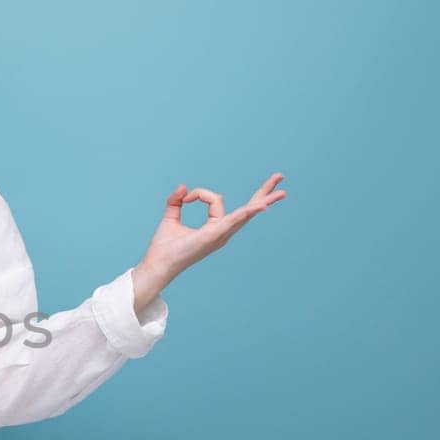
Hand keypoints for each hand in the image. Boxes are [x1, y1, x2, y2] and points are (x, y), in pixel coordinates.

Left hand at [137, 172, 286, 292]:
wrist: (158, 263)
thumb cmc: (164, 246)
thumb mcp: (171, 217)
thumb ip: (176, 201)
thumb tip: (183, 187)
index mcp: (215, 228)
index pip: (215, 199)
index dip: (199, 193)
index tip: (185, 197)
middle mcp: (222, 232)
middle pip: (248, 209)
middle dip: (264, 192)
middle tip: (279, 176)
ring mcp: (221, 234)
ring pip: (246, 213)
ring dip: (264, 199)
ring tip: (281, 190)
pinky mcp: (214, 235)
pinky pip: (234, 220)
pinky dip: (247, 212)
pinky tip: (261, 206)